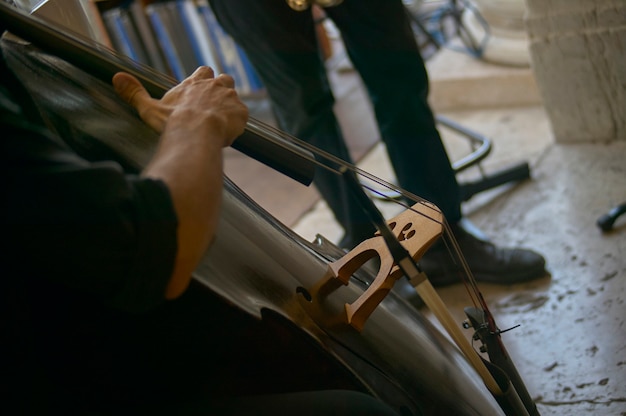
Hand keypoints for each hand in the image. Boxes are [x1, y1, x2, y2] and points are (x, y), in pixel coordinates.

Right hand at [112, 67, 247, 147]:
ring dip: (230, 106)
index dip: (204, 80)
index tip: (201, 91)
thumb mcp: (149, 108)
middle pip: (224, 79)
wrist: (196, 133)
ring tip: (221, 123)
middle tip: (214, 107)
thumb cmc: (172, 122)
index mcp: (194, 84)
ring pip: (235, 96)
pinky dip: (237, 122)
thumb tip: (116, 77)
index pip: (204, 71)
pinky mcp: (241, 112)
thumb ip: (134, 93)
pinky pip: (242, 115)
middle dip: (222, 90)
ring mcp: (230, 98)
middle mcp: (214, 86)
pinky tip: (228, 133)